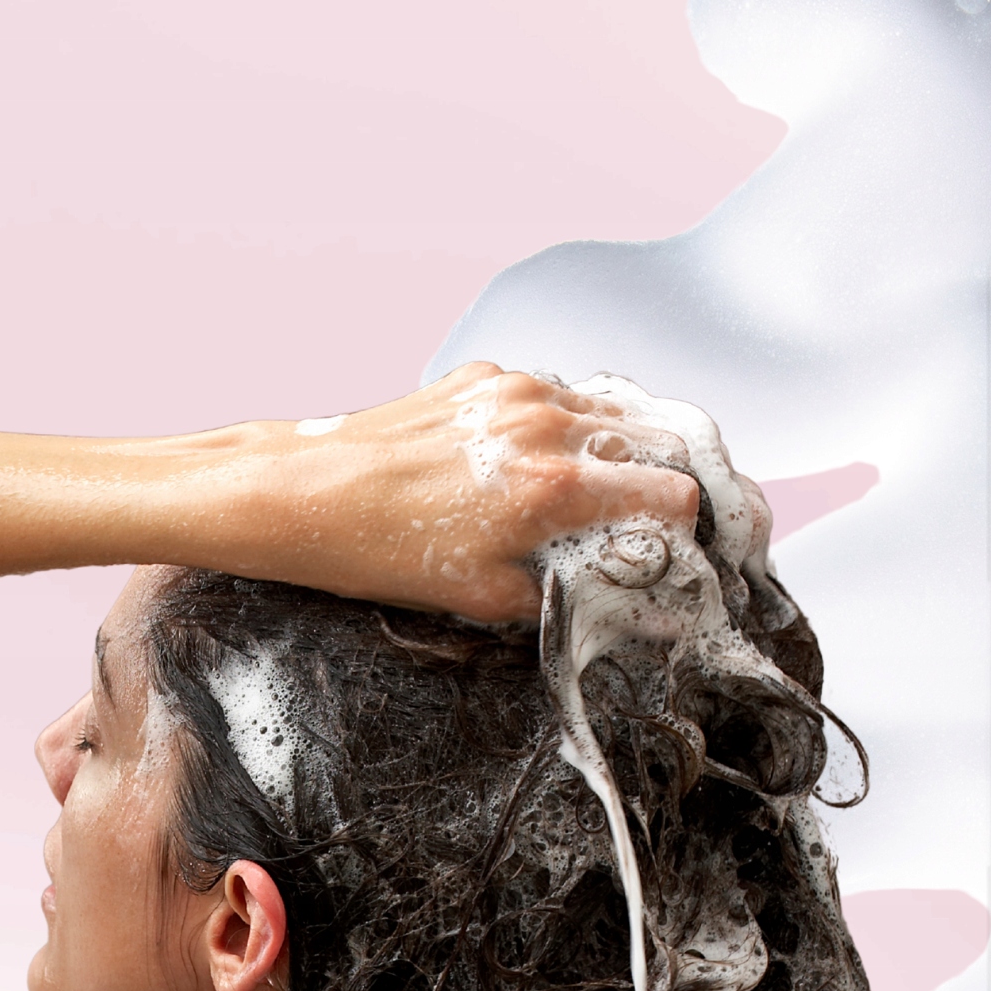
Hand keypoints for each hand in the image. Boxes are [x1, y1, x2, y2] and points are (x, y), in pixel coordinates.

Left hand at [233, 366, 705, 625]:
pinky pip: (559, 395)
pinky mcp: (487, 376)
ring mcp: (515, 390)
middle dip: (670, 481)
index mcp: (553, 484)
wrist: (301, 492)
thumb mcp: (488, 597)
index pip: (673, 492)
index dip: (689, 528)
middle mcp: (545, 423)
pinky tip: (547, 464)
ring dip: (624, 450)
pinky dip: (571, 427)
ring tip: (610, 495)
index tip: (685, 552)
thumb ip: (578, 598)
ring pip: (612, 410)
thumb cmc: (383, 551)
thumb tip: (649, 614)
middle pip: (657, 440)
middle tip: (664, 523)